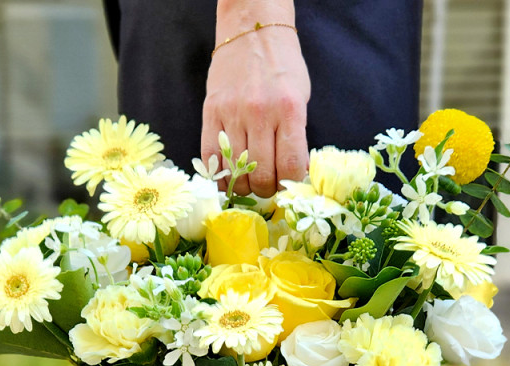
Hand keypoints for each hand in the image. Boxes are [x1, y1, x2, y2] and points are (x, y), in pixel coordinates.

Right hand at [201, 5, 310, 197]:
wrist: (252, 31)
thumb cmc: (282, 67)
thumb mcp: (300, 100)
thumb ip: (296, 138)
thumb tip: (292, 176)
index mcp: (289, 110)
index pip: (290, 168)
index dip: (289, 185)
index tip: (286, 185)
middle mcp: (260, 113)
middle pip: (261, 175)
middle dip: (266, 189)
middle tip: (266, 184)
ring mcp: (232, 113)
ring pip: (236, 172)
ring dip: (243, 185)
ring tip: (248, 179)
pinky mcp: (210, 112)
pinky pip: (210, 158)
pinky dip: (220, 175)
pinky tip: (228, 175)